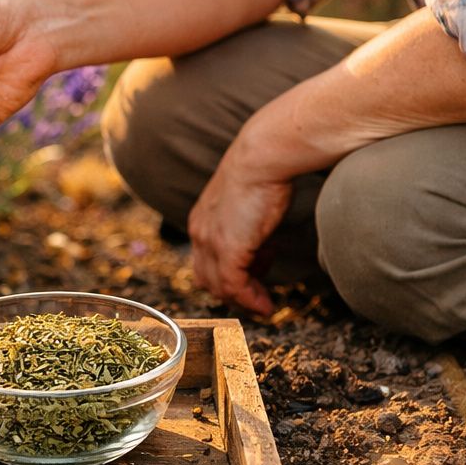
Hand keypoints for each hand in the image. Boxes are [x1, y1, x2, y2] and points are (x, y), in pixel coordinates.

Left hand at [187, 145, 289, 317]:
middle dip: (232, 291)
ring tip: (264, 301)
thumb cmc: (260, 173)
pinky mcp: (228, 248)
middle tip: (257, 293)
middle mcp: (199, 233)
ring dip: (243, 298)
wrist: (260, 158)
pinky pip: (234, 286)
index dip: (226, 275)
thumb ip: (245, 225)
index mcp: (201, 221)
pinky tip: (266, 306)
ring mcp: (211, 242)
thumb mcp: (245, 203)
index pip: (204, 262)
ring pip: (219, 286)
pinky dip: (250, 300)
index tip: (253, 276)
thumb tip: (261, 244)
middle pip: (207, 279)